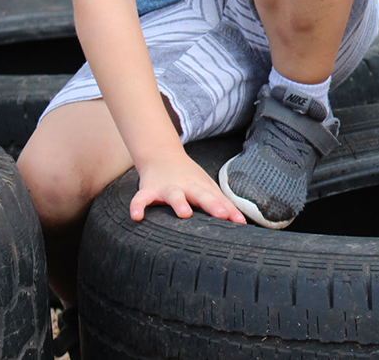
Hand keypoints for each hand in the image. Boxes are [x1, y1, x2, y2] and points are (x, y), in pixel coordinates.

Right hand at [131, 152, 246, 224]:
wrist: (161, 155)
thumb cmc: (189, 178)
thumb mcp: (206, 188)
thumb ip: (221, 204)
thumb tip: (242, 223)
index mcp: (202, 188)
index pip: (218, 200)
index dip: (229, 210)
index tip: (240, 222)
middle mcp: (187, 187)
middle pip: (201, 195)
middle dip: (212, 204)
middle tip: (222, 215)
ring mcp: (167, 188)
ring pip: (174, 195)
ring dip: (179, 203)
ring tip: (184, 213)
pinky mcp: (148, 189)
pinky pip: (141, 198)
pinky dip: (137, 206)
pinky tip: (136, 216)